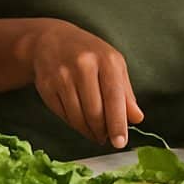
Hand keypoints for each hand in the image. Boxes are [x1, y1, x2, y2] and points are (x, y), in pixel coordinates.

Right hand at [29, 20, 142, 148]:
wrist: (51, 40)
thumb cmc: (90, 54)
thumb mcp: (113, 65)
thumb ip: (126, 93)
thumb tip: (137, 118)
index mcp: (106, 60)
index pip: (114, 97)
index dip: (118, 123)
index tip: (120, 143)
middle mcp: (83, 66)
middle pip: (94, 112)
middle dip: (102, 131)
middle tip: (106, 137)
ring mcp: (62, 76)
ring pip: (77, 117)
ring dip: (88, 131)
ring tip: (95, 132)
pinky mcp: (46, 86)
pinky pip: (63, 115)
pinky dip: (74, 124)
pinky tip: (79, 121)